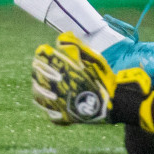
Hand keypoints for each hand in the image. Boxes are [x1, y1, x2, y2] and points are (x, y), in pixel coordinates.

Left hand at [31, 33, 153, 130]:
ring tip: (43, 83)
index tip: (44, 51)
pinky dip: (47, 105)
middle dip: (39, 68)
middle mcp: (60, 86)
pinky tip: (49, 100)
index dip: (43, 54)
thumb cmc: (104, 79)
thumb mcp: (93, 58)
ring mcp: (60, 103)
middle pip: (39, 74)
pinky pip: (49, 112)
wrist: (115, 103)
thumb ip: (76, 46)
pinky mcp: (64, 117)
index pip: (45, 58)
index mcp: (67, 70)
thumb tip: (62, 37)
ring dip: (39, 86)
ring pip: (39, 93)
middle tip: (40, 65)